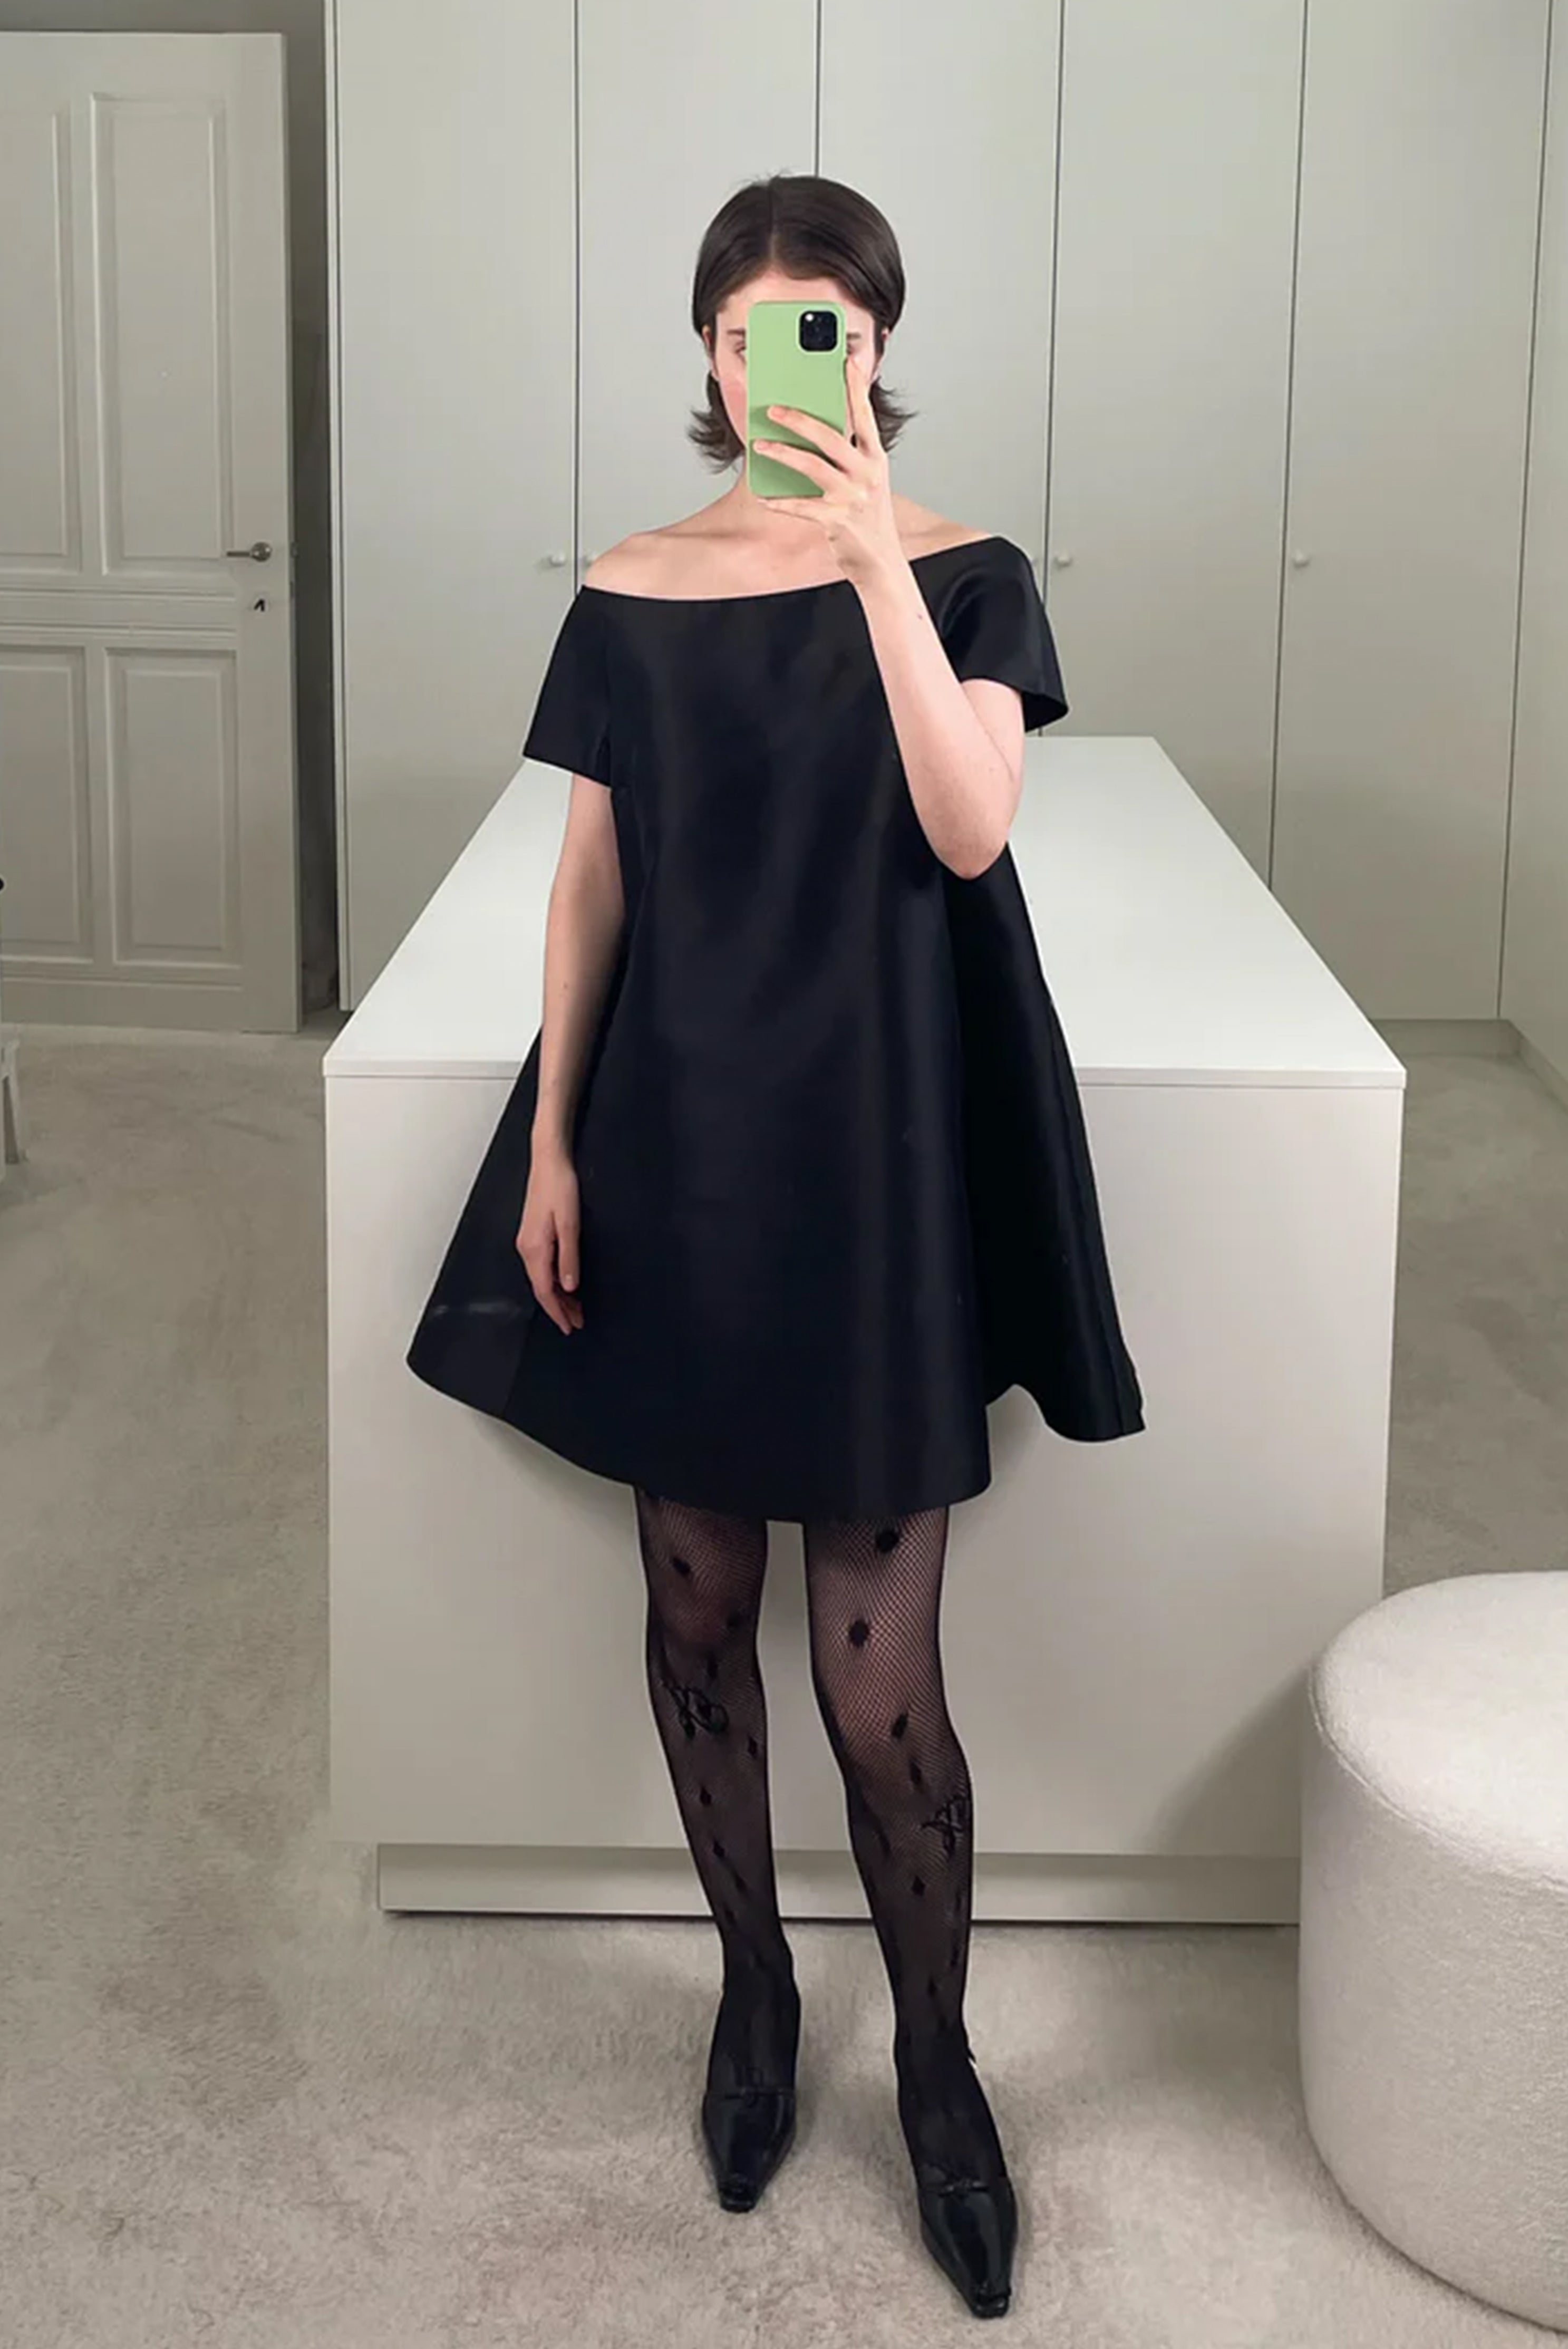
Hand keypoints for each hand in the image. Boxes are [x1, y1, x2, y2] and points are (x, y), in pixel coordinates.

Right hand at [517, 1144, 583, 1333]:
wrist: (548, 1160)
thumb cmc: (560, 1187)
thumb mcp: (570, 1224)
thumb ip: (569, 1257)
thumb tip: (569, 1286)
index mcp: (535, 1249)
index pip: (545, 1291)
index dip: (557, 1311)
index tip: (569, 1326)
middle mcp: (527, 1249)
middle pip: (542, 1288)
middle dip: (558, 1308)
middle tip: (577, 1322)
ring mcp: (527, 1242)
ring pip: (541, 1279)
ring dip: (557, 1296)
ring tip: (574, 1309)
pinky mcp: (532, 1234)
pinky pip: (541, 1267)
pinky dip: (553, 1281)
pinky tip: (564, 1284)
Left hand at [750, 357, 905, 589]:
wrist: (880, 560)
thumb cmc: (868, 516)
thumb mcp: (866, 479)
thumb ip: (848, 454)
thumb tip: (814, 429)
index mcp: (875, 457)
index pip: (865, 415)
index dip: (855, 388)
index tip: (846, 361)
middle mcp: (866, 473)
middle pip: (829, 436)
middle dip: (798, 419)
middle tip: (773, 408)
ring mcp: (852, 496)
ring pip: (811, 466)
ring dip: (781, 453)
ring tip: (759, 445)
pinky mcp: (836, 520)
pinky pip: (801, 506)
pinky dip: (779, 501)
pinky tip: (764, 497)